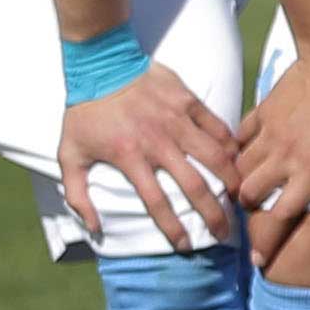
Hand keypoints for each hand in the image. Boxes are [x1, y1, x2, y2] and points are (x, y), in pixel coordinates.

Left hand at [58, 61, 237, 253]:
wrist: (101, 63)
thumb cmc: (84, 112)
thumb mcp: (68, 155)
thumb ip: (77, 194)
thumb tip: (93, 227)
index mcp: (129, 157)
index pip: (156, 202)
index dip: (172, 228)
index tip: (185, 246)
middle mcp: (158, 142)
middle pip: (194, 185)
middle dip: (213, 213)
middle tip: (225, 231)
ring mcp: (177, 120)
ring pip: (214, 156)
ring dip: (230, 179)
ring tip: (241, 196)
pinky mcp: (189, 101)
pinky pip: (216, 126)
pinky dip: (229, 144)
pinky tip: (238, 158)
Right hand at [234, 45, 309, 263]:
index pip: (281, 217)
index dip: (267, 243)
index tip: (259, 262)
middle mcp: (284, 157)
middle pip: (249, 195)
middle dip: (249, 208)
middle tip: (257, 209)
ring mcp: (270, 134)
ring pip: (239, 168)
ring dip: (241, 179)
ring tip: (250, 183)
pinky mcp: (262, 112)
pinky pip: (239, 137)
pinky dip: (238, 148)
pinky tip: (246, 150)